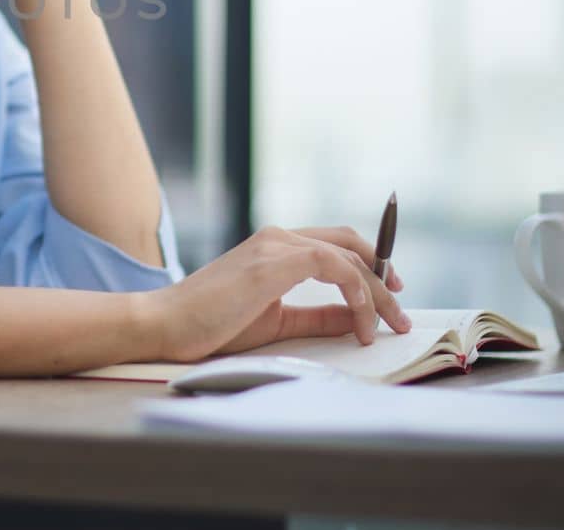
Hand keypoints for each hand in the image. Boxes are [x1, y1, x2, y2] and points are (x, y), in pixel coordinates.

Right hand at [135, 225, 410, 362]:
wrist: (164, 324)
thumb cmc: (209, 325)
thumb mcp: (275, 323)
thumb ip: (314, 317)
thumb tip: (353, 320)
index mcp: (273, 248)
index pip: (335, 245)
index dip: (369, 266)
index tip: (389, 295)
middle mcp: (277, 238)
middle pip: (349, 242)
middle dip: (382, 274)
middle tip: (399, 308)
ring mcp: (274, 246)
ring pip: (346, 255)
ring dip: (376, 291)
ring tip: (387, 324)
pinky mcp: (272, 262)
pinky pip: (333, 266)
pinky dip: (355, 293)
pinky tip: (359, 321)